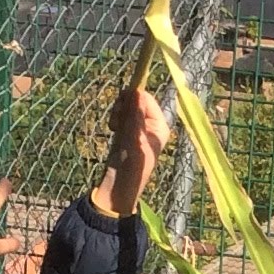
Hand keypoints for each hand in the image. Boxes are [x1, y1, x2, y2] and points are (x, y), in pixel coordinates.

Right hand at [97, 87, 171, 218]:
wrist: (119, 183)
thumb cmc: (131, 164)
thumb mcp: (134, 137)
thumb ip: (136, 114)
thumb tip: (137, 91)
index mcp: (160, 125)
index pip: (147, 99)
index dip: (133, 98)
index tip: (121, 105)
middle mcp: (152, 124)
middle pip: (136, 100)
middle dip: (123, 106)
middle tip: (117, 120)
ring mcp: (139, 127)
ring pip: (126, 106)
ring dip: (117, 113)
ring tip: (115, 128)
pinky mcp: (128, 130)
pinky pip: (121, 115)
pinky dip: (115, 119)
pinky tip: (113, 130)